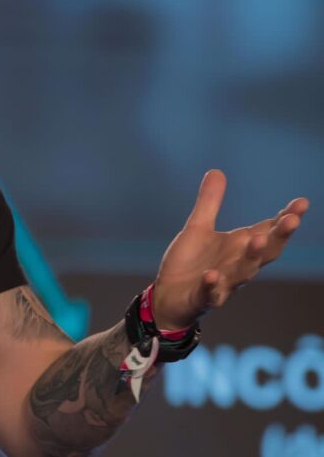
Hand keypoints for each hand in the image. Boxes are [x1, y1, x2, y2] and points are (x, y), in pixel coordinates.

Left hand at [152, 169, 308, 329]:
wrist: (168, 297)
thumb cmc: (191, 263)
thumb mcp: (198, 228)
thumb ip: (210, 203)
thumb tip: (217, 171)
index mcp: (239, 246)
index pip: (268, 230)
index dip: (285, 219)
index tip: (301, 203)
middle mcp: (238, 265)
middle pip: (265, 251)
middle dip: (279, 236)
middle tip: (292, 220)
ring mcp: (224, 283)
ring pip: (244, 272)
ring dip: (252, 257)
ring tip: (257, 239)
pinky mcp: (204, 298)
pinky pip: (210, 293)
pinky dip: (212, 285)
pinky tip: (212, 276)